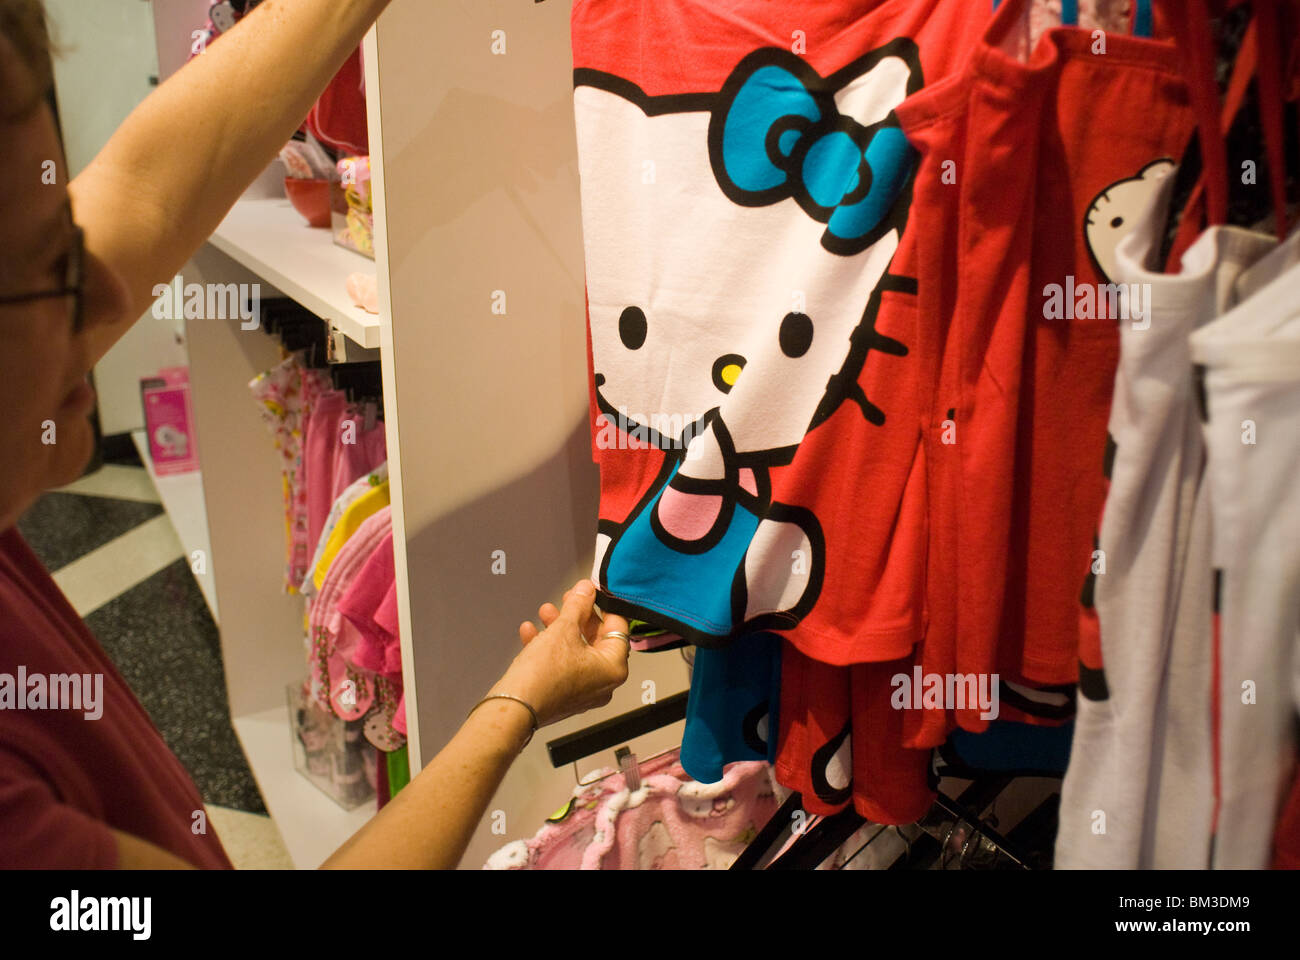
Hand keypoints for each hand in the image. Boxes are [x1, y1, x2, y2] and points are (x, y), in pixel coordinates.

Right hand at [491, 580, 630, 727]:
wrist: (514, 708)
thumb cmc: (543, 676)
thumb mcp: (563, 629)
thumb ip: (577, 605)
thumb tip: (586, 590)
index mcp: (614, 668)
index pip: (618, 628)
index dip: (603, 606)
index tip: (592, 593)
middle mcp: (603, 683)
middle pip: (596, 639)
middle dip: (577, 616)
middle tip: (569, 600)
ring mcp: (583, 692)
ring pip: (575, 651)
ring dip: (560, 628)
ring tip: (545, 612)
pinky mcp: (563, 696)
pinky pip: (561, 665)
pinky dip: (548, 647)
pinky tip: (530, 632)